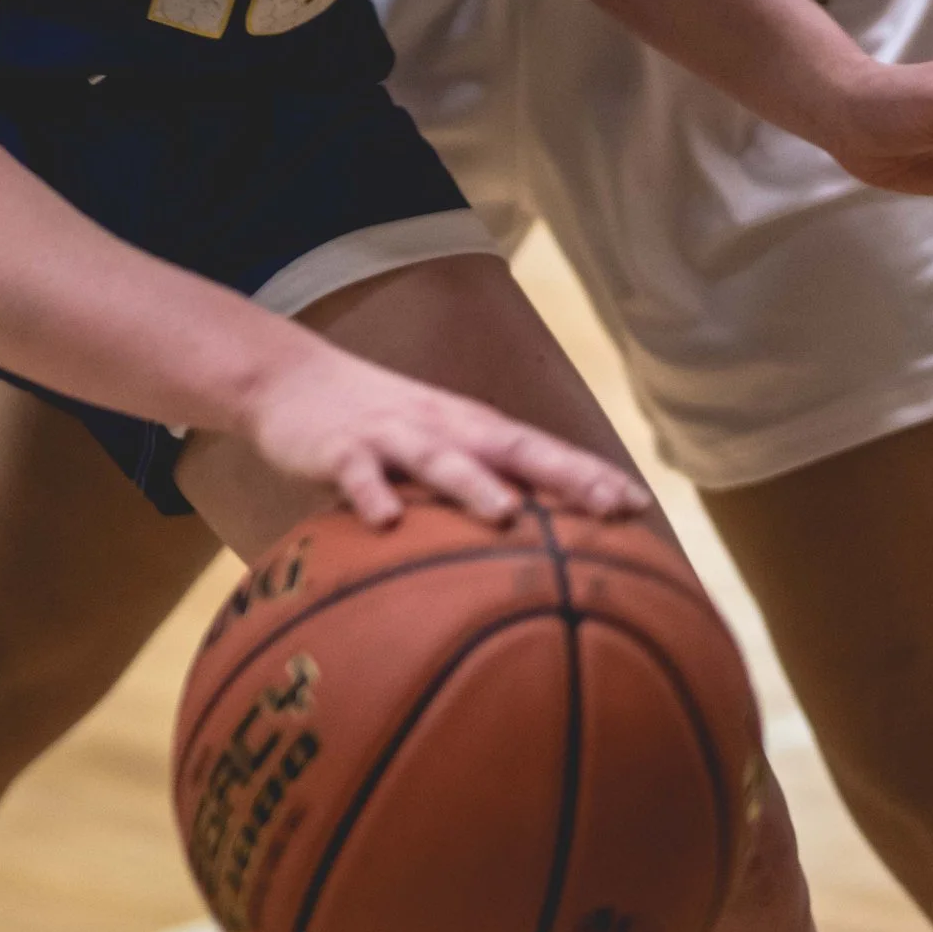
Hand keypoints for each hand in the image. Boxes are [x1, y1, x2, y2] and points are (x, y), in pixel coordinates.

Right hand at [239, 330, 648, 533]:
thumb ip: (475, 489)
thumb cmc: (379, 430)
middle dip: (564, 475)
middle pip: (514, 449)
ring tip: (507, 513)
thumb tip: (531, 552)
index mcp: (473, 431)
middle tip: (609, 506)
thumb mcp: (434, 451)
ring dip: (473, 483)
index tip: (640, 506)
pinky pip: (358, 473)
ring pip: (440, 458)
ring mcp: (393, 435)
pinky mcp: (340, 447)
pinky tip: (386, 521)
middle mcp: (444, 428)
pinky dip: (371, 494)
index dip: (591, 475)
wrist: (292, 379)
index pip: (545, 451)